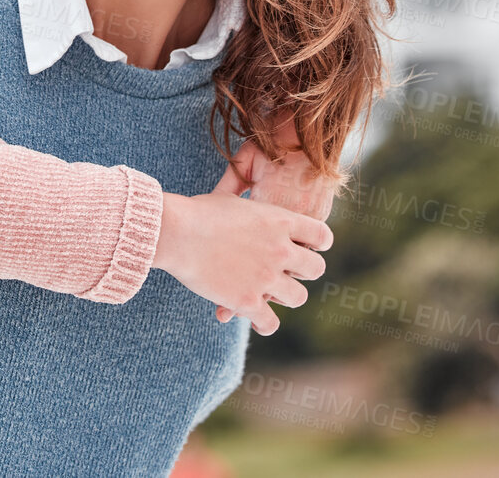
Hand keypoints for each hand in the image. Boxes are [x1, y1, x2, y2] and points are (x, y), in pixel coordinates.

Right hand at [153, 189, 331, 335]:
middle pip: (317, 269)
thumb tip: (242, 175)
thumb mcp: (230, 196)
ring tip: (272, 296)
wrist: (175, 233)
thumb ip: (247, 198)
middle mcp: (280, 250)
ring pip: (298, 298)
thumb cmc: (196, 211)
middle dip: (304, 272)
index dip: (317, 244)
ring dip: (286, 297)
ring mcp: (266, 277)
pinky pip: (271, 323)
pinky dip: (266, 324)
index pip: (322, 235)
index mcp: (280, 221)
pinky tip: (259, 322)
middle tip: (287, 273)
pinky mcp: (248, 301)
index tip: (307, 248)